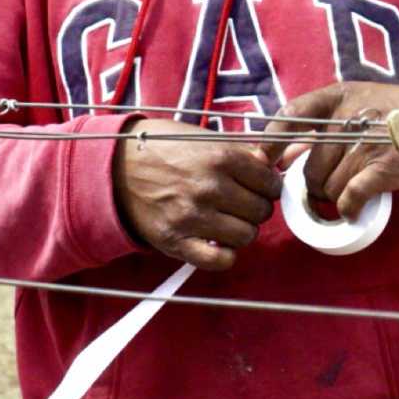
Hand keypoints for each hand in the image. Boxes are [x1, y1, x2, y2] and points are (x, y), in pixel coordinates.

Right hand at [113, 118, 281, 270]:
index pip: (270, 182)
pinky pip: (220, 260)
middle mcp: (209, 187)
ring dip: (241, 230)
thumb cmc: (163, 148)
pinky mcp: (176, 241)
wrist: (115, 166)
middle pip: (261, 211)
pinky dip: (225, 255)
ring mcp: (192, 217)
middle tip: (239, 203)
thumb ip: (246, 151)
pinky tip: (216, 241)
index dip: (267, 185)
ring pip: (246, 236)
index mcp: (220, 157)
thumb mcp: (204, 137)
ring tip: (225, 220)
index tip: (257, 185)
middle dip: (254, 207)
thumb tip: (284, 158)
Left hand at [262, 81, 398, 219]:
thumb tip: (282, 157)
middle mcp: (348, 116)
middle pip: (310, 169)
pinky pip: (349, 197)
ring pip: (328, 188)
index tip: (267, 160)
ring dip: (336, 196)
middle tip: (334, 183)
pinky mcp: (385, 167)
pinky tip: (354, 208)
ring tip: (352, 187)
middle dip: (317, 183)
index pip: (291, 115)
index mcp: (336, 97)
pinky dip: (348, 208)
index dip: (272, 140)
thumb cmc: (392, 112)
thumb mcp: (354, 102)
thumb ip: (317, 125)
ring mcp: (366, 142)